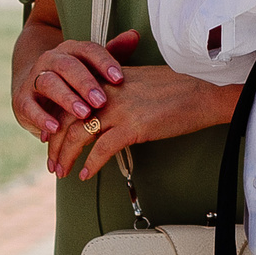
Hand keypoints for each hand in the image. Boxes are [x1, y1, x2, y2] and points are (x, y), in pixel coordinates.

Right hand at [12, 35, 125, 140]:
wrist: (35, 89)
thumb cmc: (76, 80)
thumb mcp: (94, 68)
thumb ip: (114, 53)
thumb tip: (134, 35)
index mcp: (72, 50)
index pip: (89, 50)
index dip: (104, 63)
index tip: (120, 79)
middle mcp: (52, 60)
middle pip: (68, 66)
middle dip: (86, 83)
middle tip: (101, 101)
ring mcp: (35, 78)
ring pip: (49, 83)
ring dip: (67, 98)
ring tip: (83, 113)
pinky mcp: (22, 99)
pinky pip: (29, 106)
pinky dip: (41, 118)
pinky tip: (55, 129)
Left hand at [55, 63, 244, 180]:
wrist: (204, 94)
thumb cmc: (178, 89)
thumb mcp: (140, 80)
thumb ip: (118, 89)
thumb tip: (105, 108)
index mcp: (109, 80)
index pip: (71, 100)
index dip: (57, 121)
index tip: (52, 138)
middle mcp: (109, 92)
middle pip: (68, 118)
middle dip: (55, 143)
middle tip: (52, 162)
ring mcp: (120, 109)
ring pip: (79, 134)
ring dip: (66, 156)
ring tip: (62, 172)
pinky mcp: (133, 126)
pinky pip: (102, 149)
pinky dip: (91, 164)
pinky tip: (86, 175)